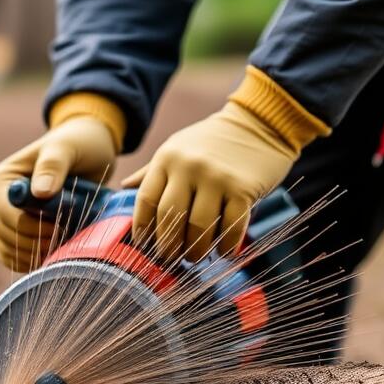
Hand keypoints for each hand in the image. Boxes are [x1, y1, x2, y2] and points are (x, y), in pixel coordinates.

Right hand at [0, 116, 118, 270]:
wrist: (87, 153)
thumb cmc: (76, 146)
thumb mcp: (66, 149)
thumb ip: (52, 166)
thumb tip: (40, 192)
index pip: (5, 215)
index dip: (32, 227)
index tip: (62, 225)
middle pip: (6, 237)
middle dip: (37, 241)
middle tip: (69, 236)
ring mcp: (2, 221)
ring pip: (9, 252)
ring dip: (37, 254)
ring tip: (65, 242)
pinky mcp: (15, 235)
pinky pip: (15, 259)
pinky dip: (33, 261)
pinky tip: (55, 253)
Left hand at [122, 102, 298, 262]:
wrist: (259, 124)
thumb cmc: (212, 141)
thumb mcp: (177, 147)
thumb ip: (152, 170)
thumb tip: (124, 187)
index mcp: (167, 158)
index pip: (146, 201)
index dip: (142, 229)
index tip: (145, 246)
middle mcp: (188, 167)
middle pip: (170, 218)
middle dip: (168, 246)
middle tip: (171, 259)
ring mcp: (216, 178)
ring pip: (199, 227)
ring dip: (196, 250)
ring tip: (196, 257)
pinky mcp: (242, 189)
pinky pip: (230, 227)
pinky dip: (225, 246)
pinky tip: (223, 252)